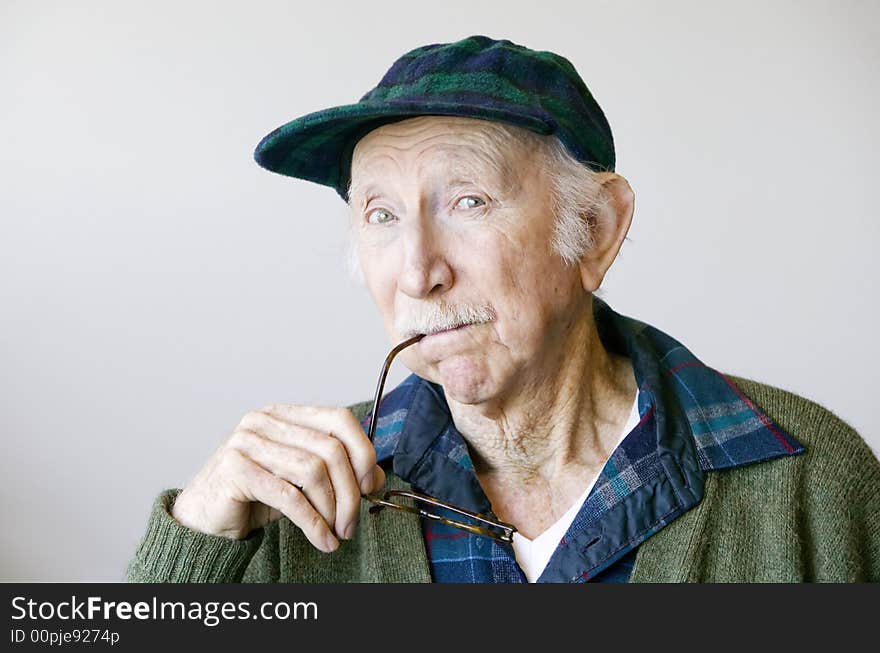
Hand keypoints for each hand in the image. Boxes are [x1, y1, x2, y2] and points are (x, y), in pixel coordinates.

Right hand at [170, 405, 384, 551]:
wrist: (203, 520)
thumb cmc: (253, 497)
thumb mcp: (301, 482)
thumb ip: (336, 473)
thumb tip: (378, 477)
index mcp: (284, 414)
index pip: (338, 419)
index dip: (362, 450)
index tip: (370, 485)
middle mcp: (265, 420)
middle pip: (330, 449)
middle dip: (350, 492)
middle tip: (351, 523)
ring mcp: (246, 441)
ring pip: (313, 472)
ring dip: (332, 510)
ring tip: (336, 533)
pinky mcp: (235, 469)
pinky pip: (289, 496)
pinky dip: (313, 522)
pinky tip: (322, 539)